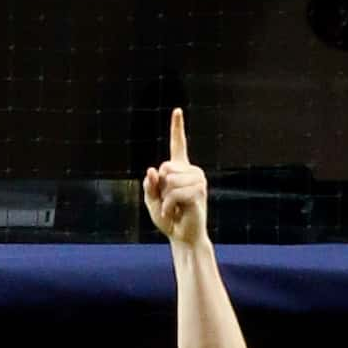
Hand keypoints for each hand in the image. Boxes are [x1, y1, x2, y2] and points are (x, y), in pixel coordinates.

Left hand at [143, 108, 207, 244]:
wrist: (183, 237)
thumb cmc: (169, 219)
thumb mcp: (151, 201)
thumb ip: (149, 185)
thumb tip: (152, 170)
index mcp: (180, 169)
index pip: (178, 144)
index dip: (177, 127)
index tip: (177, 111)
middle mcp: (191, 171)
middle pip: (165, 167)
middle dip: (161, 186)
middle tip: (169, 202)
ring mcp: (197, 180)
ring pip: (169, 180)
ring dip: (165, 198)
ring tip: (173, 208)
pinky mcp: (199, 191)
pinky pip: (174, 192)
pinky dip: (168, 205)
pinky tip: (173, 212)